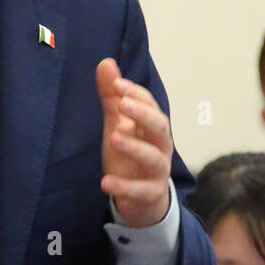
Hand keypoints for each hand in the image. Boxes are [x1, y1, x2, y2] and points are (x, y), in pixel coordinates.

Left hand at [96, 58, 171, 227]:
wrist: (142, 201)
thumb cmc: (130, 158)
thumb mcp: (117, 126)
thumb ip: (111, 98)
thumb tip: (106, 62)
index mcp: (152, 128)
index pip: (150, 105)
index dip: (136, 94)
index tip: (116, 84)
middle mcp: (160, 147)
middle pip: (160, 127)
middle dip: (143, 114)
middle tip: (122, 103)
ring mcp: (157, 172)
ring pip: (153, 157)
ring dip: (134, 147)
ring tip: (114, 137)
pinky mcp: (150, 195)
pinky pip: (141, 191)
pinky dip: (124, 187)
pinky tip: (105, 182)